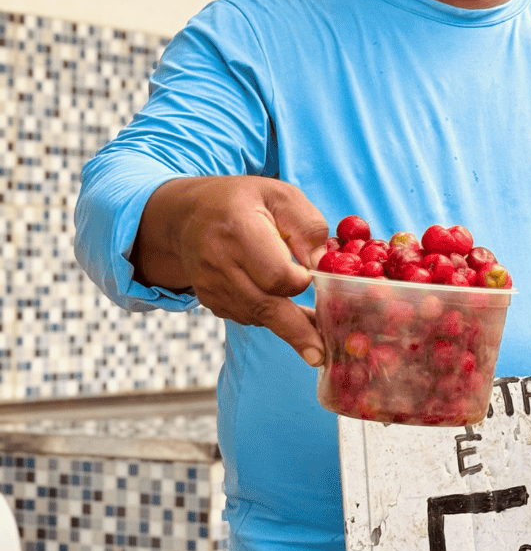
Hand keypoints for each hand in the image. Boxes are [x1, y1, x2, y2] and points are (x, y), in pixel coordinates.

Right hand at [135, 176, 329, 365]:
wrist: (188, 215)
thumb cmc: (243, 201)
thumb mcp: (280, 195)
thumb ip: (307, 224)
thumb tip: (322, 263)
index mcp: (238, 229)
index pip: (275, 273)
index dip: (300, 280)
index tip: (314, 275)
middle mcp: (218, 262)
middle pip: (263, 305)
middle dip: (295, 331)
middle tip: (319, 355)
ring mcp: (210, 286)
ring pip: (256, 316)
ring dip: (288, 329)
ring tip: (317, 340)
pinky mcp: (211, 301)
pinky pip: (247, 316)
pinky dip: (270, 319)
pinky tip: (292, 320)